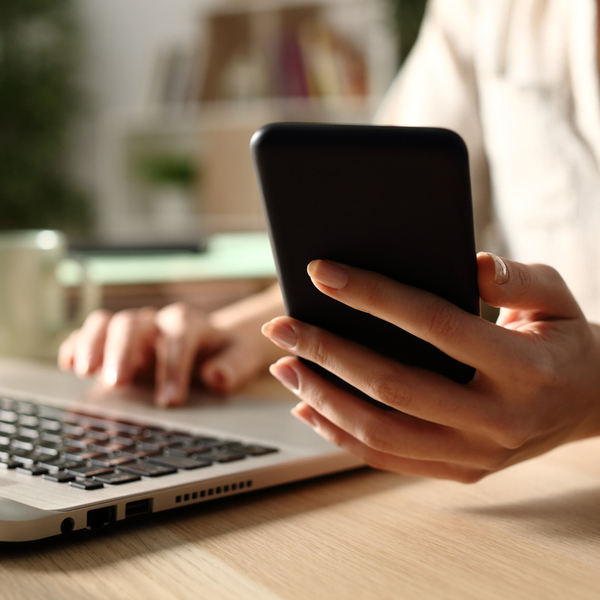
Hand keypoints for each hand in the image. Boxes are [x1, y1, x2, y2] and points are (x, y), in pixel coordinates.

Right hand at [59, 285, 285, 406]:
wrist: (211, 346)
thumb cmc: (224, 354)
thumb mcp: (240, 359)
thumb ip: (233, 366)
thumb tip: (216, 376)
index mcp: (189, 324)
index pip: (178, 336)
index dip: (173, 366)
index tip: (171, 400)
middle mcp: (156, 323)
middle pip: (134, 323)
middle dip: (124, 351)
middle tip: (118, 382)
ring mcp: (131, 331)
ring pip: (107, 323)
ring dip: (93, 344)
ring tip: (84, 371)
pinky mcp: (110, 343)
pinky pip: (87, 335)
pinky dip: (75, 346)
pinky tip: (69, 365)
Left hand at [262, 254, 599, 481]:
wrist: (589, 402)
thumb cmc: (562, 339)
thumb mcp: (556, 297)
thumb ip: (516, 279)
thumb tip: (470, 264)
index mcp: (524, 367)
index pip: (435, 325)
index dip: (373, 296)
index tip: (322, 274)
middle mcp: (498, 419)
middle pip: (394, 386)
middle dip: (328, 352)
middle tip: (281, 325)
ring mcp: (477, 454)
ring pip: (382, 432)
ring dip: (323, 398)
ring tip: (284, 366)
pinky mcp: (460, 471)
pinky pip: (388, 458)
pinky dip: (340, 434)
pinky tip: (308, 408)